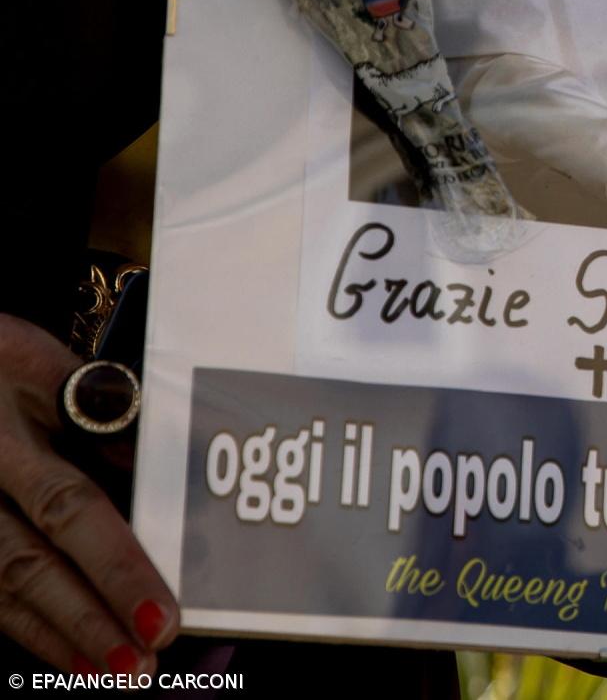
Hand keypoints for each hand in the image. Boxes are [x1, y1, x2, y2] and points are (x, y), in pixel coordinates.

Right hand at [0, 316, 178, 673]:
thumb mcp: (41, 364)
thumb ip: (101, 410)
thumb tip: (159, 470)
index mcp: (6, 435)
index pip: (70, 507)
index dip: (116, 565)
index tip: (164, 613)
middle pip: (31, 564)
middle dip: (91, 618)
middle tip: (145, 663)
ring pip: (2, 588)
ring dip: (60, 637)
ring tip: (113, 676)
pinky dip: (26, 628)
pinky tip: (67, 658)